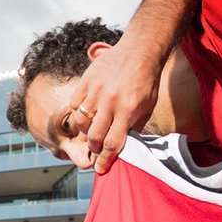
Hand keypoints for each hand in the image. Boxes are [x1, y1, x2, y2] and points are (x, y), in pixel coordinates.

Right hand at [65, 39, 163, 174]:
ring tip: (91, 130)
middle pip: (94, 136)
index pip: (112, 143)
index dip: (105, 160)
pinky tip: (87, 111)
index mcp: (127, 111)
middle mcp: (110, 102)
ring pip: (80, 122)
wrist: (139, 52)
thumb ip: (134, 127)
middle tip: (96, 149)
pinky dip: (79, 112)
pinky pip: (75, 104)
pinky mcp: (87, 80)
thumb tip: (121, 147)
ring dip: (85, 131)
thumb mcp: (146, 108)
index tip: (100, 170)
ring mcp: (96, 90)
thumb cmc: (146, 82)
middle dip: (94, 149)